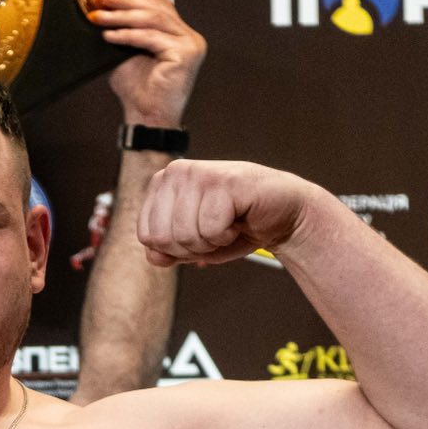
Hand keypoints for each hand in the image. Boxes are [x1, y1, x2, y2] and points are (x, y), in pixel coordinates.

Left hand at [90, 0, 205, 127]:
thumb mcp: (127, 52)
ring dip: (121, 16)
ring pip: (153, 19)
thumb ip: (125, 29)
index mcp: (179, 33)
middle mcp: (189, 36)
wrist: (147, 120)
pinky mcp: (186, 53)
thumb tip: (104, 4)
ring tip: (98, 15)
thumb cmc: (137, 90)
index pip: (160, 1)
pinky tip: (109, 35)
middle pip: (155, 8)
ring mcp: (191, 44)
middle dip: (124, 1)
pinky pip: (151, 37)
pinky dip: (127, 35)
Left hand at [136, 158, 315, 268]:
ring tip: (227, 225)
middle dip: (190, 248)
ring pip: (185, 234)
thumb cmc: (235, 227)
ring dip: (210, 242)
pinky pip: (210, 229)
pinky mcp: (224, 181)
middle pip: (162, 237)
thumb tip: (153, 257)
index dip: (173, 249)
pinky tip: (238, 219)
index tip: (196, 235)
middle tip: (214, 232)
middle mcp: (176, 171)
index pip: (146, 235)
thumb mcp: (193, 244)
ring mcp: (199, 172)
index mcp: (162, 183)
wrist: (280, 216)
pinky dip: (226, 235)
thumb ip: (167, 251)